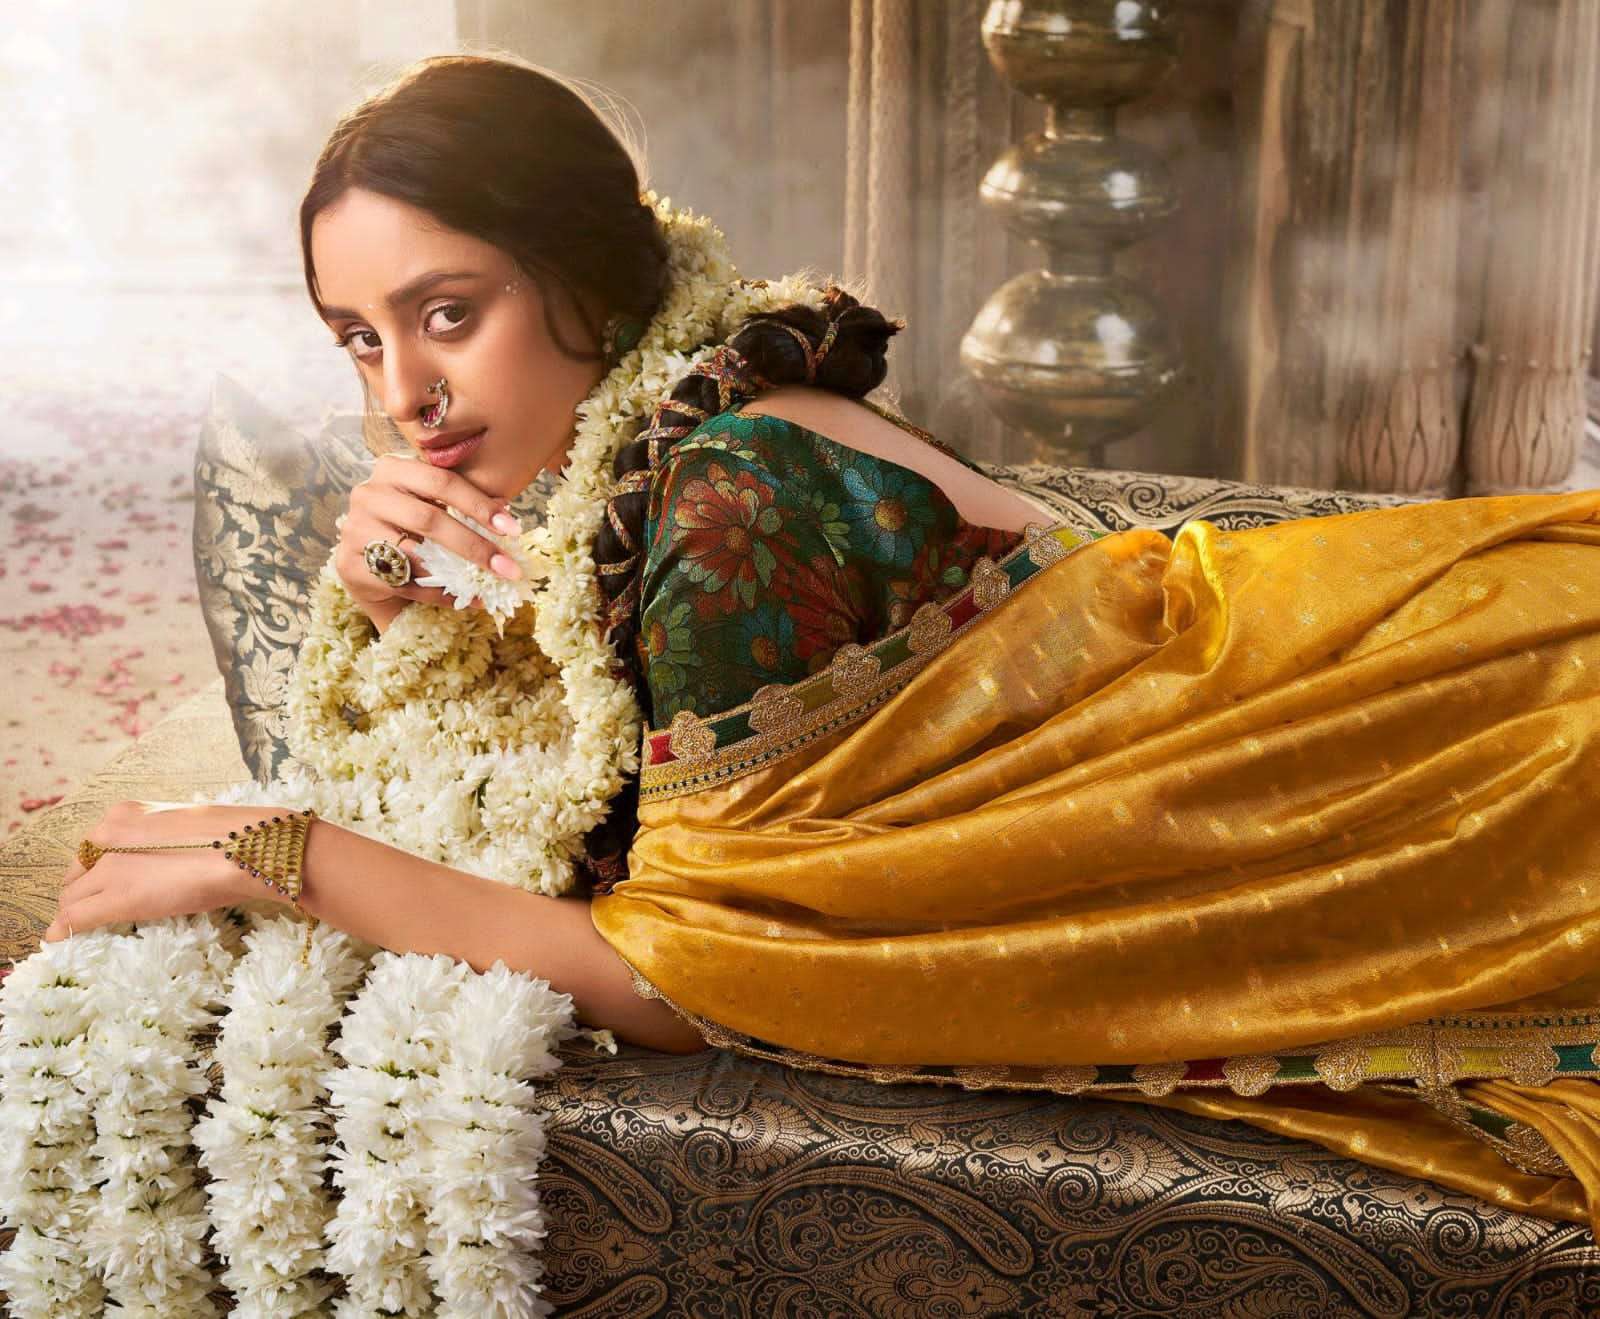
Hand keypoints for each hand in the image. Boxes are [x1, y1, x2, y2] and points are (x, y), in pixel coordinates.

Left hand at [41, 801, 289, 942]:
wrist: (246, 848)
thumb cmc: (234, 837)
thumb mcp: (187, 828)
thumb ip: (161, 842)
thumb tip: (163, 860)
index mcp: (126, 814)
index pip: (91, 847)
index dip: (93, 870)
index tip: (100, 884)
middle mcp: (108, 834)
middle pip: (76, 872)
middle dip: (79, 892)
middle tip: (88, 910)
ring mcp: (110, 866)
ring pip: (72, 896)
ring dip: (74, 912)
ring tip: (77, 927)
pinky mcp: (116, 897)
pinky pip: (76, 917)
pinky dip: (64, 929)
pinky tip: (57, 938)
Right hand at [337, 453, 525, 620]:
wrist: (367, 559)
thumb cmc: (409, 526)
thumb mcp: (432, 504)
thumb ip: (462, 503)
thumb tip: (504, 512)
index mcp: (392, 470)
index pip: (441, 482)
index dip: (479, 505)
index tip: (512, 529)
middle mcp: (368, 495)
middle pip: (429, 519)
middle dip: (474, 546)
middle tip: (507, 567)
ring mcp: (355, 531)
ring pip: (414, 555)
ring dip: (458, 575)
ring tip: (490, 586)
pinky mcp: (350, 566)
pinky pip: (404, 583)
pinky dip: (438, 594)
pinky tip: (465, 599)